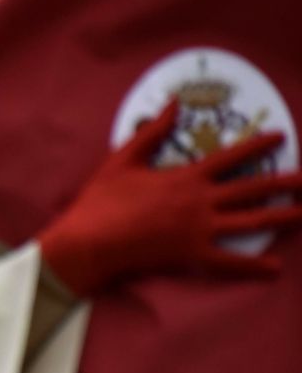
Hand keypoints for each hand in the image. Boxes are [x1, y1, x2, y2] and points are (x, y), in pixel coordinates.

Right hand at [39, 100, 301, 295]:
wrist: (90, 241)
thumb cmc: (102, 200)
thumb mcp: (123, 160)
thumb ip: (152, 133)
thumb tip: (173, 105)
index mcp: (186, 177)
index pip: (232, 157)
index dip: (259, 145)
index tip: (281, 137)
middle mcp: (201, 202)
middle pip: (254, 190)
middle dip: (287, 183)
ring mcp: (201, 230)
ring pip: (253, 222)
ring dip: (285, 218)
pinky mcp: (194, 256)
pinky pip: (231, 262)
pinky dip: (254, 267)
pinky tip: (275, 268)